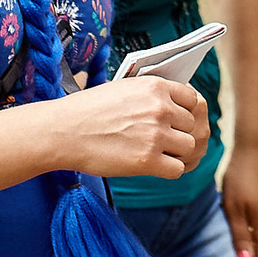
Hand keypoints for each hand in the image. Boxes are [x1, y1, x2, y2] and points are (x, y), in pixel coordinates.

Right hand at [48, 75, 206, 179]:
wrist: (63, 131)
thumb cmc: (89, 110)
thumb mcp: (124, 89)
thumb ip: (153, 96)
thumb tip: (178, 109)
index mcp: (155, 86)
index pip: (194, 99)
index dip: (189, 112)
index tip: (181, 121)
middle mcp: (160, 108)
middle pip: (193, 125)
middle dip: (183, 134)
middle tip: (172, 143)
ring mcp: (155, 135)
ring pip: (189, 147)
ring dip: (179, 153)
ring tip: (165, 155)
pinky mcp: (147, 160)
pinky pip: (178, 169)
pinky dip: (170, 170)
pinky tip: (157, 167)